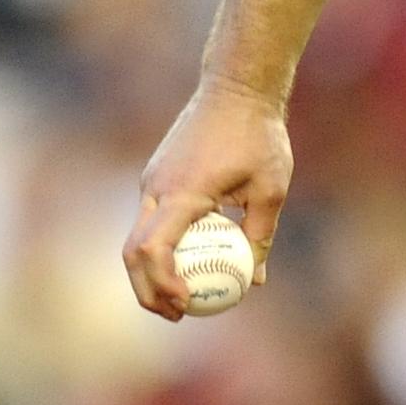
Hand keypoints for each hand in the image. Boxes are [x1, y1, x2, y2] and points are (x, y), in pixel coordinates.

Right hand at [123, 77, 294, 320]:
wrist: (235, 88)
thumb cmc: (258, 135)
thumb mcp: (272, 190)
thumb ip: (260, 236)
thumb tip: (254, 280)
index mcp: (182, 192)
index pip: (154, 250)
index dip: (163, 284)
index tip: (187, 305)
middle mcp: (156, 188)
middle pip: (133, 252)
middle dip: (148, 290)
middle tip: (177, 315)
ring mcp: (152, 181)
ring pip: (137, 238)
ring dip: (152, 272)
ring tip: (182, 298)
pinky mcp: (157, 177)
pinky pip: (151, 221)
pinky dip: (162, 248)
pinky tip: (190, 262)